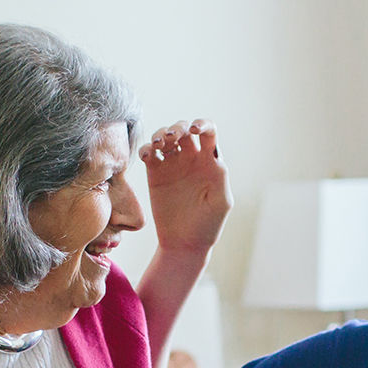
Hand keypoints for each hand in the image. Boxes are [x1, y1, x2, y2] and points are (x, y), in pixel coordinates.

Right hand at [143, 119, 230, 258]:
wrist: (183, 243)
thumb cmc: (208, 224)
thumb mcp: (221, 202)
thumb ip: (220, 177)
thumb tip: (215, 155)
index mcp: (210, 160)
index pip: (208, 132)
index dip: (202, 124)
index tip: (195, 130)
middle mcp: (191, 158)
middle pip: (184, 129)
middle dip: (178, 127)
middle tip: (172, 137)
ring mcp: (172, 164)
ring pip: (164, 137)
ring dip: (160, 134)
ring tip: (158, 144)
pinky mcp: (155, 174)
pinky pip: (149, 154)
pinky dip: (146, 149)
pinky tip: (146, 155)